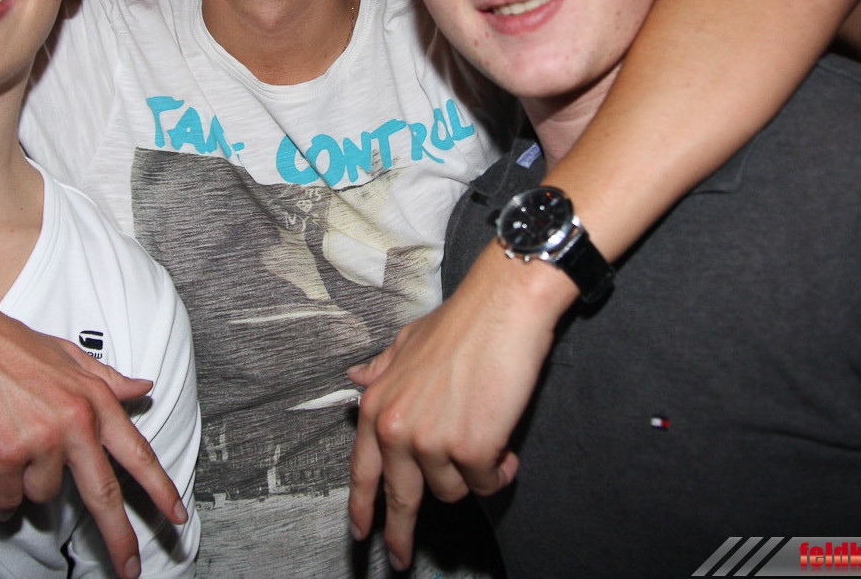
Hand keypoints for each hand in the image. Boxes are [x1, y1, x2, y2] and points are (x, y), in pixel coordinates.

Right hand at [0, 296, 187, 578]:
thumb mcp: (67, 355)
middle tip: (131, 570)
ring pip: (43, 495)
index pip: (137, 454)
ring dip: (28, 482)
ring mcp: (41, 439)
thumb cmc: (6, 342)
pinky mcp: (4, 454)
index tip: (178, 518)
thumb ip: (107, 378)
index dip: (161, 491)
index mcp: (95, 399)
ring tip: (10, 442)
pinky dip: (1, 494)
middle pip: (105, 495)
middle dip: (120, 539)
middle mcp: (75, 421)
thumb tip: (143, 388)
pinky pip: (8, 499)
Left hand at [346, 242, 573, 570]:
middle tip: (401, 560)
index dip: (362, 507)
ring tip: (486, 436)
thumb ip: (381, 370)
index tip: (361, 534)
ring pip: (453, 490)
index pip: (363, 471)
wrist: (502, 308)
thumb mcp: (407, 343)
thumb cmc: (461, 322)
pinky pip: (487, 481)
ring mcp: (433, 441)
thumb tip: (356, 378)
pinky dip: (500, 468)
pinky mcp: (471, 449)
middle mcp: (398, 429)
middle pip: (401, 499)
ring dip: (473, 473)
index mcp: (378, 406)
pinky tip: (505, 442)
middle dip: (400, 535)